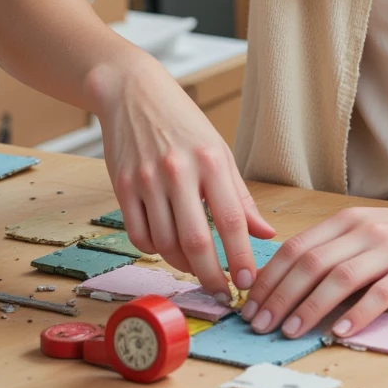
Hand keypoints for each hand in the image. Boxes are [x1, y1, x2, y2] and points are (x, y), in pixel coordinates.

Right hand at [89, 52, 274, 297]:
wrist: (133, 93)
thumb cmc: (182, 123)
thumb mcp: (219, 151)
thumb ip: (240, 197)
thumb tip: (265, 234)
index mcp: (210, 160)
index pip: (231, 219)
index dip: (241, 256)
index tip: (248, 282)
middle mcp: (179, 171)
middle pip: (196, 241)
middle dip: (211, 276)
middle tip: (222, 294)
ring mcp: (147, 180)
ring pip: (165, 243)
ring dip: (182, 265)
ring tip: (196, 267)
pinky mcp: (122, 187)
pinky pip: (139, 234)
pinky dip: (155, 250)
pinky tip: (166, 246)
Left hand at [240, 199, 387, 339]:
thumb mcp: (363, 232)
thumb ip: (331, 250)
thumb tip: (285, 282)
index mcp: (345, 221)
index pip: (296, 248)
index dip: (269, 278)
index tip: (249, 305)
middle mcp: (362, 231)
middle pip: (311, 263)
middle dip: (279, 296)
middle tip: (259, 325)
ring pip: (339, 278)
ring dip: (309, 308)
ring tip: (290, 332)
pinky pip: (380, 293)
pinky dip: (357, 314)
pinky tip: (340, 333)